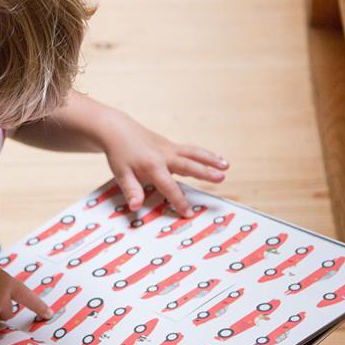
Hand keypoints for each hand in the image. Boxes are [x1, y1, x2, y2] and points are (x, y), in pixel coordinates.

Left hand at [99, 112, 228, 217]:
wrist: (118, 131)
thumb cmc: (119, 155)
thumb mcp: (121, 174)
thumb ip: (131, 190)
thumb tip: (135, 207)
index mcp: (152, 166)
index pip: (169, 186)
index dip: (179, 200)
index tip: (188, 213)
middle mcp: (165, 156)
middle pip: (188, 165)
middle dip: (205, 172)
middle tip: (221, 178)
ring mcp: (170, 149)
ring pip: (193, 153)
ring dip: (210, 159)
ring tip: (226, 166)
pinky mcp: (172, 145)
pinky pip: (191, 150)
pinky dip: (205, 154)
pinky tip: (218, 159)